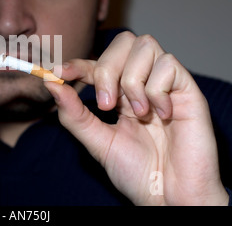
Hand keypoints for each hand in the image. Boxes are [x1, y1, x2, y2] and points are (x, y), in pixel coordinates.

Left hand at [45, 31, 228, 204]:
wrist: (169, 196)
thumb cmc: (137, 171)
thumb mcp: (98, 141)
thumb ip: (74, 114)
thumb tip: (51, 84)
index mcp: (121, 94)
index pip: (97, 64)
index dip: (78, 63)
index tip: (59, 72)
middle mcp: (143, 82)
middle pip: (123, 42)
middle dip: (105, 69)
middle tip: (106, 105)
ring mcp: (165, 83)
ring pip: (144, 45)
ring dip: (131, 80)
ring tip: (138, 113)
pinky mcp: (188, 89)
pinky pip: (168, 64)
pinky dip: (156, 89)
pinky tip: (161, 115)